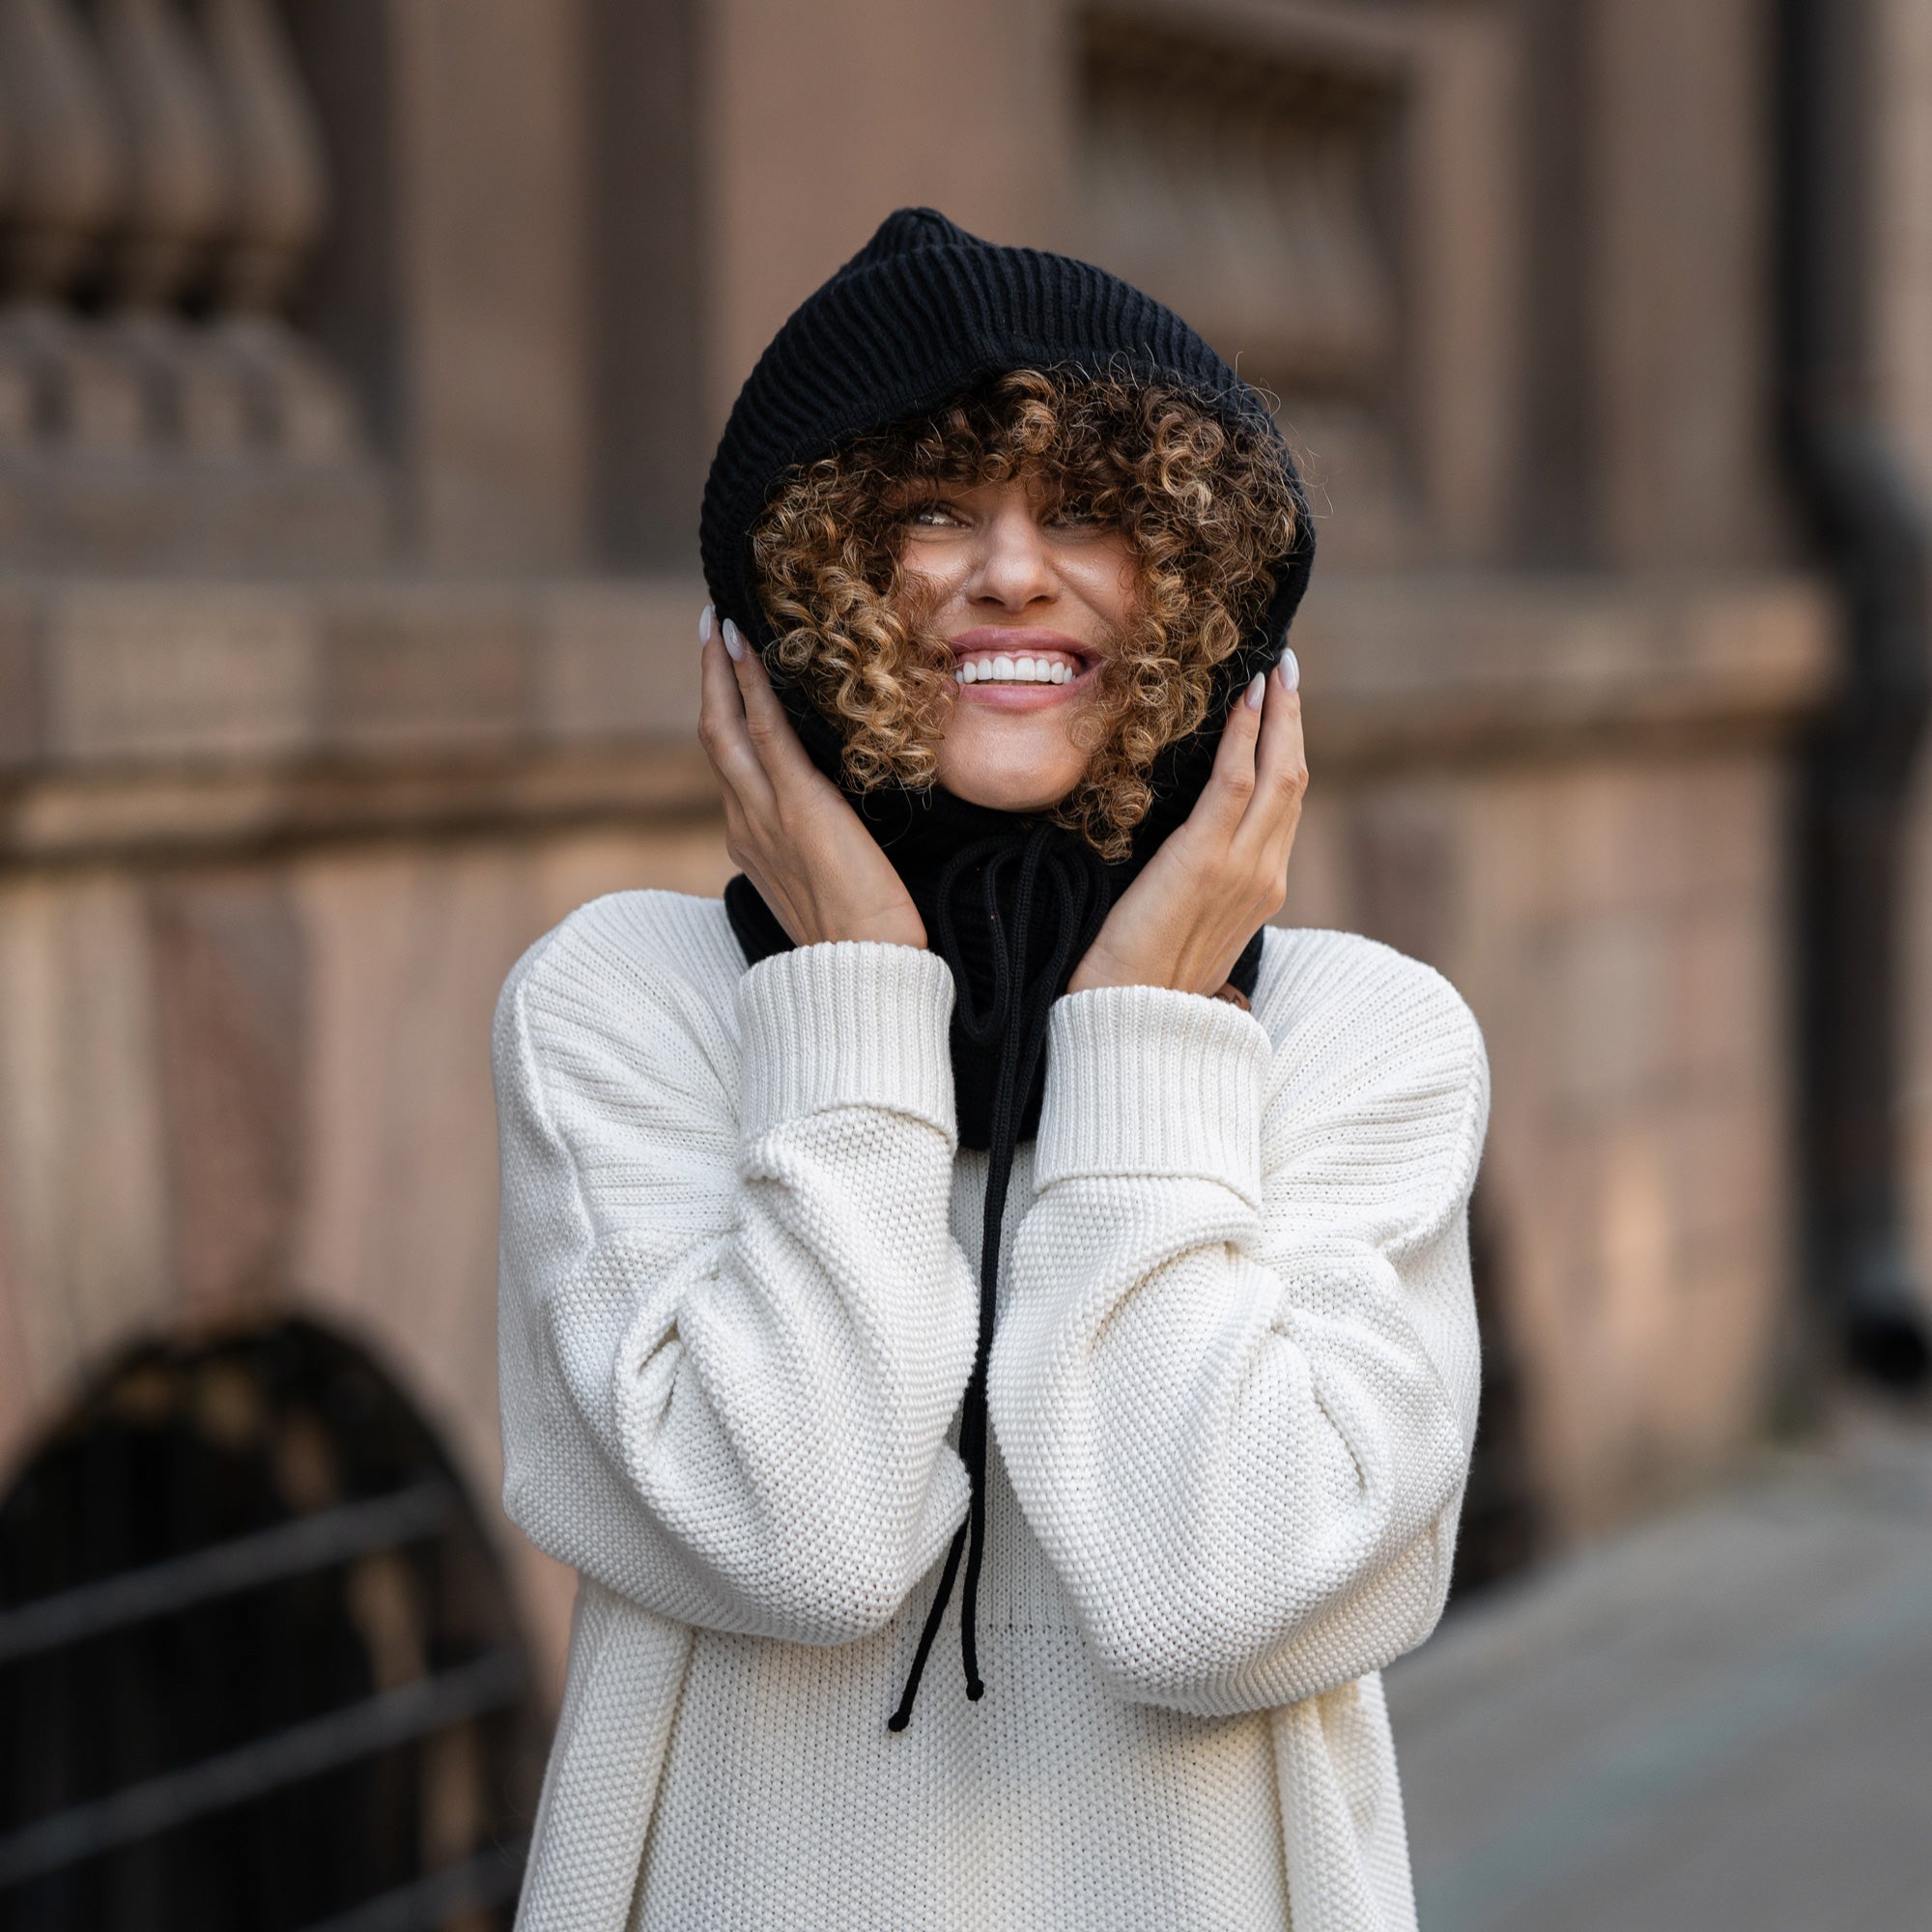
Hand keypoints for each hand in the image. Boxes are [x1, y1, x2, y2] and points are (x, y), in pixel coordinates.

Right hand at [699, 608, 927, 949]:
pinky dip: (751, 687)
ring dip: (722, 670)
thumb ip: (816, 848)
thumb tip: (836, 821)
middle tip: (711, 627)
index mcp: (752, 844)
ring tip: (722, 623)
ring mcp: (764, 815)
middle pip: (714, 737)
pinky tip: (748, 650)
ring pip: (726, 728)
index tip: (725, 677)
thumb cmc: (860, 941)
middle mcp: (745, 825)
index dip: (724, 716)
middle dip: (709, 679)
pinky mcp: (796, 806)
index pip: (731, 768)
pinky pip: (765, 733)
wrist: (863, 972)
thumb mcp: (827, 887)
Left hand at [1067, 655, 1305, 995]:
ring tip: (1273, 670)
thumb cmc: (1143, 986)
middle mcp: (1266, 877)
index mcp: (1262, 894)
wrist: (1130, 1023)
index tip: (1280, 709)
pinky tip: (1244, 700)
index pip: (1283, 808)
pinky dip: (1246, 735)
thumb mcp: (1185, 936)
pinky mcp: (1207, 860)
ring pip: (1278, 774)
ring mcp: (1244, 869)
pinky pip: (1236, 783)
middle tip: (1287, 669)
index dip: (1285, 753)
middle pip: (1293, 781)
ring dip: (1278, 715)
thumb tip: (1186, 869)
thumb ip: (1198, 898)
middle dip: (1293, 720)